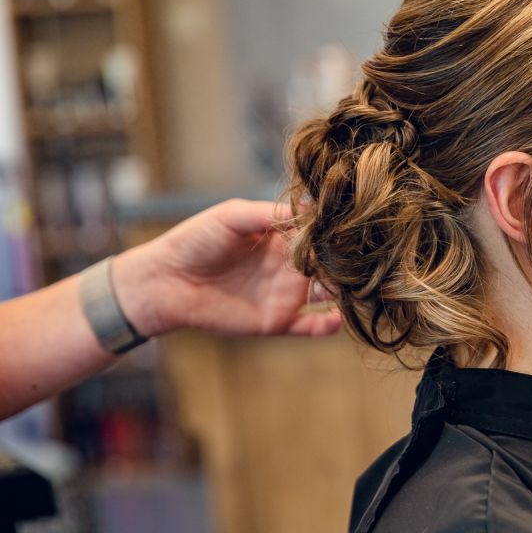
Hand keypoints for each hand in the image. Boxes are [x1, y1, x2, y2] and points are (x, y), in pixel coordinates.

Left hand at [112, 199, 341, 338]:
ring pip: (329, 293)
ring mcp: (287, 293)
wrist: (166, 282)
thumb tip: (311, 206)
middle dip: (349, 261)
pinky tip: (335, 318)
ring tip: (356, 287)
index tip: (354, 228)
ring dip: (345, 291)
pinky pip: (312, 326)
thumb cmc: (196, 240)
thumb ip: (271, 213)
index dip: (337, 230)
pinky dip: (328, 325)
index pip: (321, 232)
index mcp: (283, 235)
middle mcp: (290, 263)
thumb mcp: (233, 216)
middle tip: (364, 260)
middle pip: (332, 262)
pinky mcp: (278, 320)